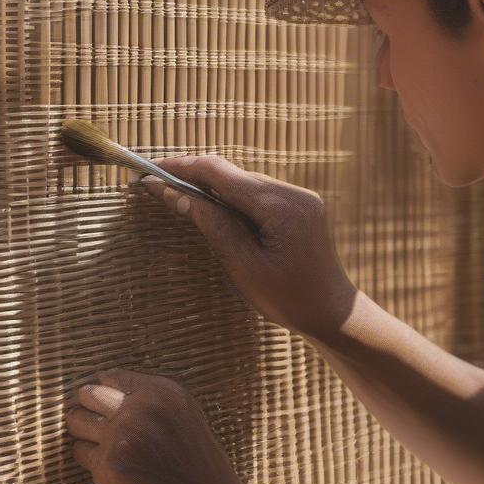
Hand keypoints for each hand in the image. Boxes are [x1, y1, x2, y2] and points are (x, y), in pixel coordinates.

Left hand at [65, 368, 251, 483]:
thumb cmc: (195, 459)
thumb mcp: (182, 412)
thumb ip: (148, 396)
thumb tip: (102, 386)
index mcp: (159, 391)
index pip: (111, 378)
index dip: (108, 393)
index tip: (111, 408)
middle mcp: (138, 408)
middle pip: (88, 395)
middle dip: (89, 408)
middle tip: (99, 425)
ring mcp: (120, 437)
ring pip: (77, 422)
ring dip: (85, 433)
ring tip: (106, 446)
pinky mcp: (107, 468)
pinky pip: (81, 453)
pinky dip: (93, 461)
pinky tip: (116, 469)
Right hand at [138, 155, 358, 340]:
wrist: (333, 313)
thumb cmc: (289, 299)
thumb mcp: (244, 268)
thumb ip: (213, 226)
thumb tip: (178, 195)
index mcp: (281, 207)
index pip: (220, 174)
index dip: (181, 169)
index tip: (149, 173)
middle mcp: (293, 193)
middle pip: (231, 173)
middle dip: (191, 175)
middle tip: (153, 183)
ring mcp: (299, 197)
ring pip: (242, 181)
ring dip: (209, 186)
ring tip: (174, 194)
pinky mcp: (299, 205)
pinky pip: (256, 192)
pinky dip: (230, 196)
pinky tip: (209, 207)